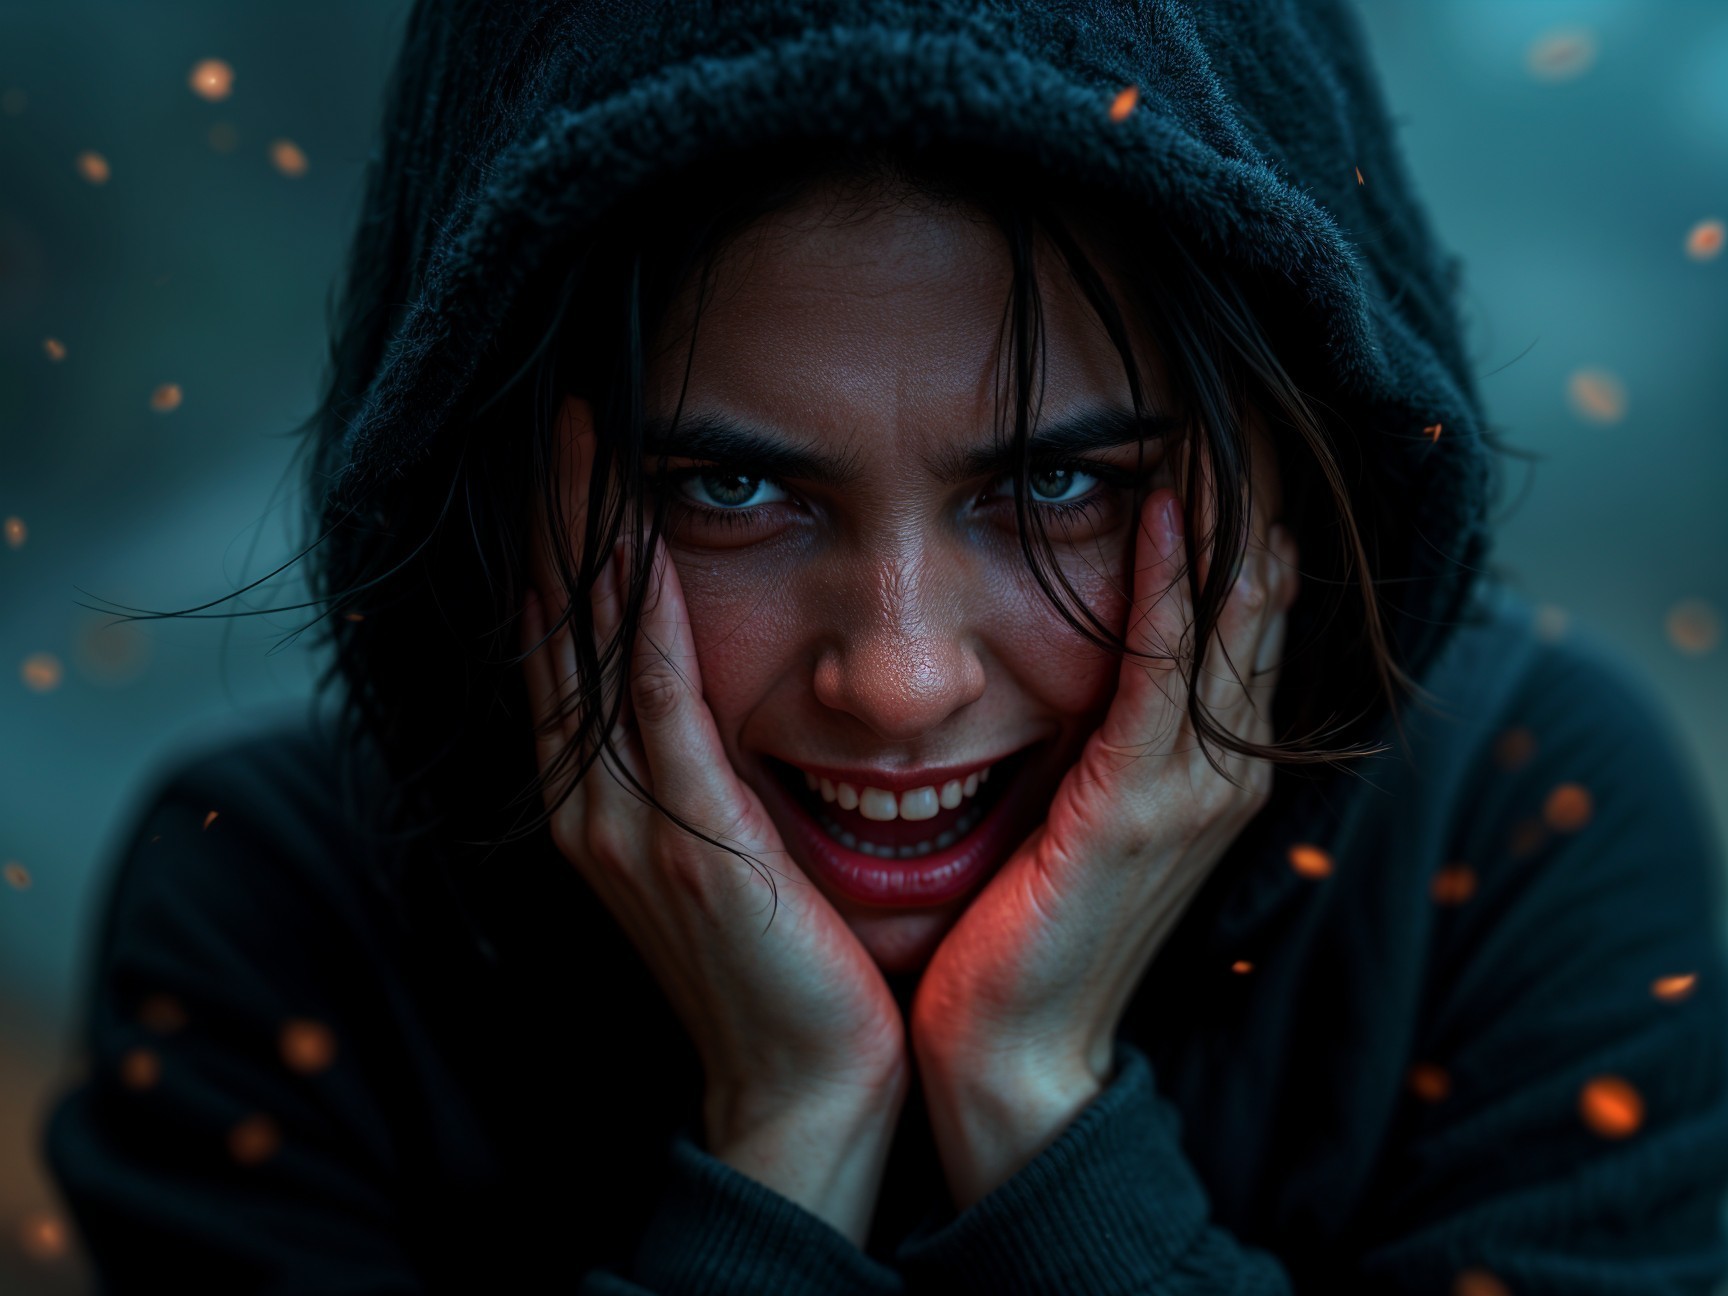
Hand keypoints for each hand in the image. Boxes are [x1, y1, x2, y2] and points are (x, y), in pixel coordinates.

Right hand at [519, 402, 906, 1242]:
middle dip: (549, 519)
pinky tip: (637, 547)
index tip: (567, 453)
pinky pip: (656, 712)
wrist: (809, 1085)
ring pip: (585, 654)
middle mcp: (591, 806)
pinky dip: (639, 625)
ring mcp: (627, 828)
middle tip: (557, 411)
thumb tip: (716, 677)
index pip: (558, 646)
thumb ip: (704, 762)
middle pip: (549, 631)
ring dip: (580, 540)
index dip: (552, 545)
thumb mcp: (728, 845)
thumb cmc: (786, 962)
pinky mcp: (688, 847)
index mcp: (600, 803)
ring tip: (579, 439)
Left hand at [909, 479, 1298, 1208]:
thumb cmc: (1025, 932)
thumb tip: (1084, 646)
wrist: (1005, 1052)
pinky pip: (1164, 676)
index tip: (1232, 429)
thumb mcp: (1076, 812)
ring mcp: (1190, 794)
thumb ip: (1100, 736)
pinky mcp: (1134, 813)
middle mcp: (1220, 773)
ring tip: (1230, 416)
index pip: (1249, 622)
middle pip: (1263, 607)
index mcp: (1208, 772)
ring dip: (1233, 517)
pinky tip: (1169, 511)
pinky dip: (1173, 589)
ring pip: (1233, 625)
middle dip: (1259, 501)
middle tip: (1252, 391)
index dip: (1250, 526)